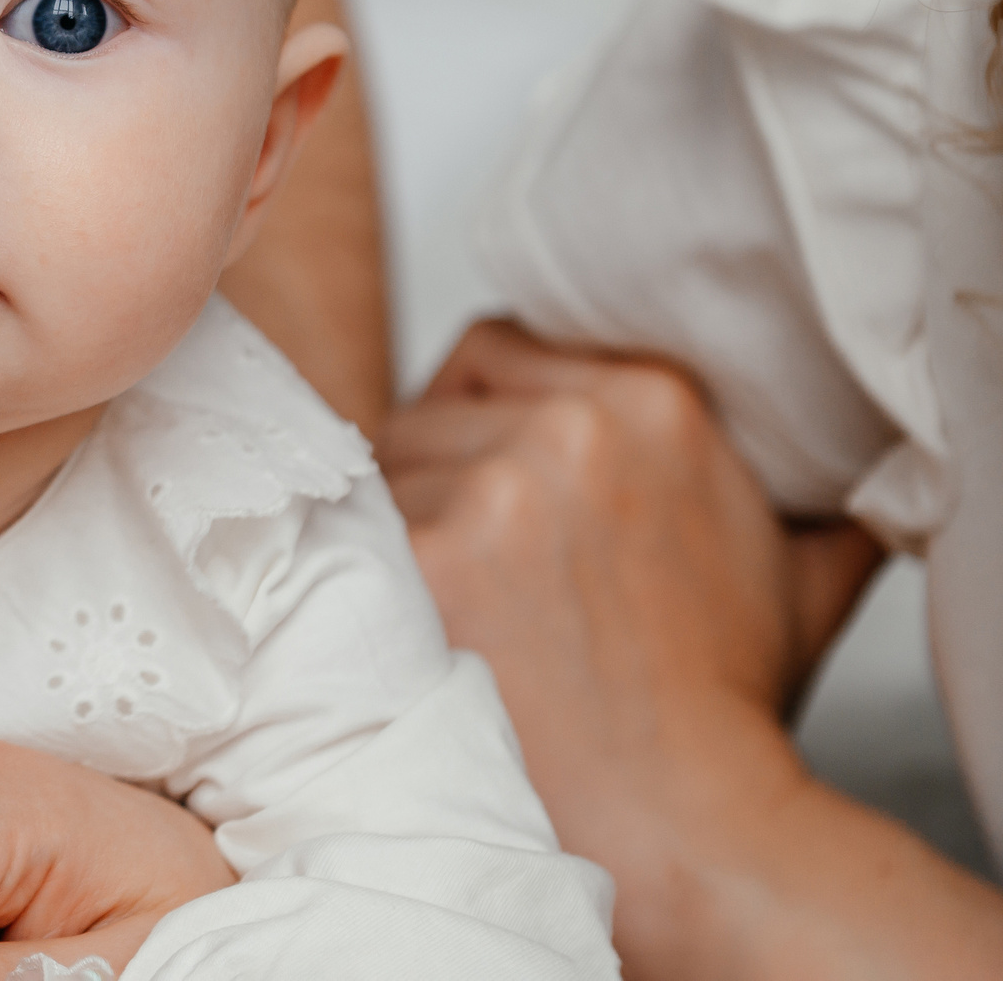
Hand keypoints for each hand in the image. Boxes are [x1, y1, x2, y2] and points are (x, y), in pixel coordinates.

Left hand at [380, 320, 887, 974]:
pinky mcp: (430, 552)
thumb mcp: (792, 562)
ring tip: (459, 596)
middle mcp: (572, 426)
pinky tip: (420, 617)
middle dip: (440, 466)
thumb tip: (805, 436)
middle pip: (436, 405)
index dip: (483, 414)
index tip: (495, 482)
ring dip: (403, 516)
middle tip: (474, 555)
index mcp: (654, 397)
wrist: (682, 816)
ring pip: (390, 461)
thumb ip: (792, 478)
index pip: (499, 348)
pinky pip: (359, 525)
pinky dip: (374, 567)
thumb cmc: (720, 699)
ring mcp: (497, 486)